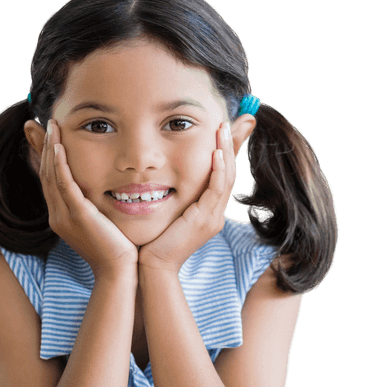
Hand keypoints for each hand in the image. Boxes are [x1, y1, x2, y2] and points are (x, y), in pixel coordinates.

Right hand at [35, 120, 137, 276]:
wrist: (119, 271)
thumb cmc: (116, 248)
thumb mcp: (100, 223)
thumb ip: (94, 207)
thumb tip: (99, 191)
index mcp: (60, 217)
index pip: (49, 181)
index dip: (48, 156)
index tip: (50, 136)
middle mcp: (57, 216)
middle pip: (45, 174)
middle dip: (45, 147)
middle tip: (47, 123)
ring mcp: (64, 216)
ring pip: (51, 176)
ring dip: (52, 149)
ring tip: (53, 127)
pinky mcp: (78, 216)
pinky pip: (64, 185)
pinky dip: (60, 165)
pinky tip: (60, 147)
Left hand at [139, 122, 235, 272]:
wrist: (154, 266)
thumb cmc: (154, 241)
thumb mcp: (167, 212)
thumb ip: (170, 194)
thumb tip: (161, 177)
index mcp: (209, 211)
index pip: (223, 175)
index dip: (227, 151)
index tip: (226, 128)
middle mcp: (215, 214)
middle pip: (230, 172)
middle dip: (232, 144)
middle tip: (233, 120)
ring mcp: (212, 217)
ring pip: (226, 178)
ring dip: (226, 150)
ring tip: (224, 128)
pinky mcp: (204, 220)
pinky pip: (216, 190)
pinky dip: (218, 170)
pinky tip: (216, 153)